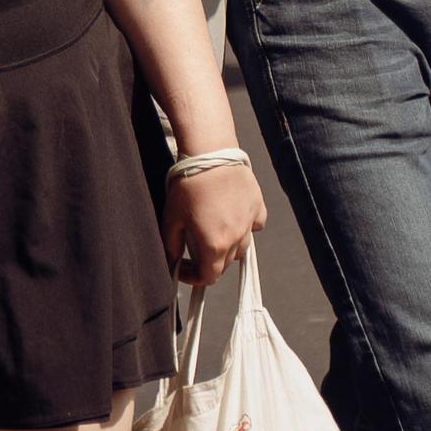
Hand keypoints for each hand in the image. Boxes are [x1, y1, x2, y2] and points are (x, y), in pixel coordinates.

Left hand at [165, 163, 266, 285]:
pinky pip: (254, 225)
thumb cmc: (189, 184)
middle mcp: (236, 238)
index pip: (209, 277)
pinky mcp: (257, 206)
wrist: (210, 154)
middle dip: (208, 260)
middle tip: (193, 247)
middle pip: (225, 263)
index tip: (184, 268)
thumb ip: (172, 245)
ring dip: (228, 246)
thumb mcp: (172, 217)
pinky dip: (245, 227)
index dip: (193, 277)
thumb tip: (172, 259)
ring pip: (242, 247)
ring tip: (213, 231)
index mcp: (214, 245)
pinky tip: (232, 216)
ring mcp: (249, 222)